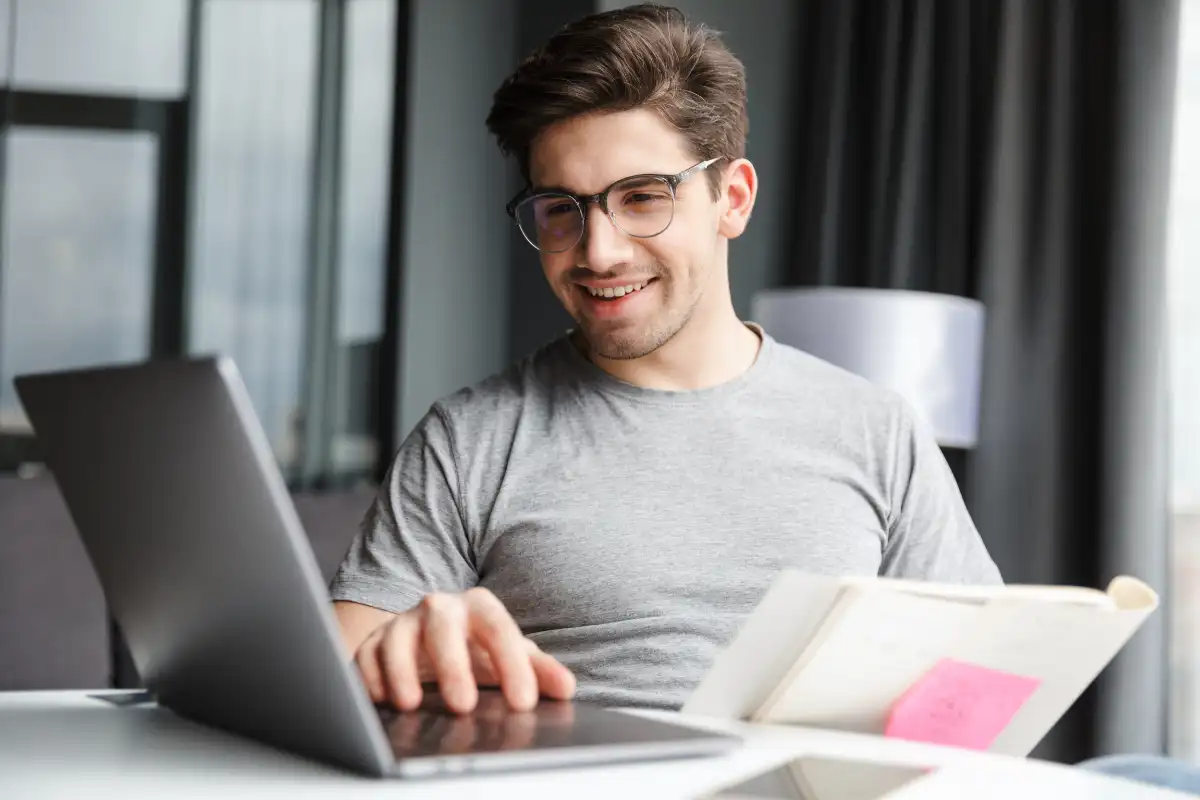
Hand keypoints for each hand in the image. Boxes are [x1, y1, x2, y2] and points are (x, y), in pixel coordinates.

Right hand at [353, 587, 575, 712]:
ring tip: (410, 705)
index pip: (499, 630)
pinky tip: (381, 700)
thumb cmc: (477, 649)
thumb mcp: (510, 656)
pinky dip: (369, 677)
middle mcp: (439, 608)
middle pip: (444, 628)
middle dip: (453, 666)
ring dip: (401, 671)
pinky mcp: (372, 642)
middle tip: (465, 706)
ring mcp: (402, 623)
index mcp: (479, 608)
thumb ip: (539, 670)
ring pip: (396, 639)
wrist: (433, 637)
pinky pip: (365, 655)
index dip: (512, 664)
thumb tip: (566, 687)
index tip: (524, 702)